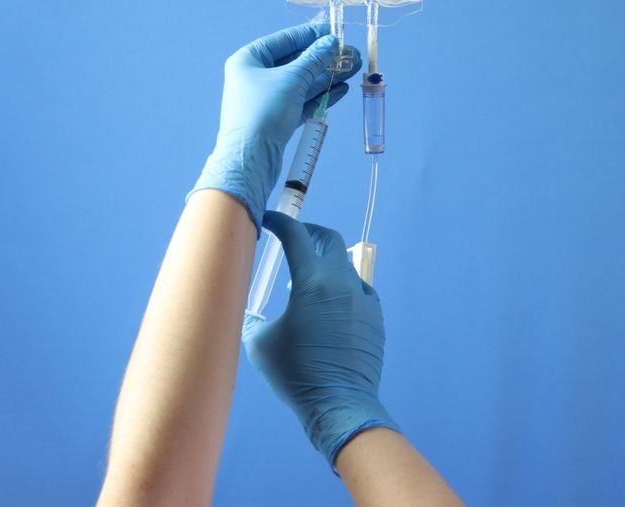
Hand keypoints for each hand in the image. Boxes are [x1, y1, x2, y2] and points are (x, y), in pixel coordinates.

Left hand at [191, 24, 359, 233]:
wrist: (251, 158)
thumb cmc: (263, 111)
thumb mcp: (292, 79)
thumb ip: (314, 59)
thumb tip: (332, 43)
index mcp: (249, 60)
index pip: (284, 40)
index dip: (311, 35)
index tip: (334, 32)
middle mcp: (255, 77)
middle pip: (295, 62)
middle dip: (323, 58)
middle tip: (350, 54)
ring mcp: (266, 99)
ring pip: (301, 83)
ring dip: (326, 76)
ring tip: (352, 69)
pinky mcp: (277, 118)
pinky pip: (301, 101)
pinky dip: (320, 95)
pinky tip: (340, 89)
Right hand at [242, 211, 398, 469]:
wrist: (340, 404)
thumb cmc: (295, 374)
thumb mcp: (260, 344)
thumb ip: (253, 318)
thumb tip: (248, 310)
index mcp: (312, 282)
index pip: (296, 236)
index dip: (280, 222)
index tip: (270, 221)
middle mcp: (341, 282)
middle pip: (329, 239)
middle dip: (310, 233)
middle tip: (295, 239)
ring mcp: (363, 298)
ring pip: (345, 265)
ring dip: (326, 263)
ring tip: (308, 281)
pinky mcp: (375, 316)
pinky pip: (359, 289)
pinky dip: (343, 287)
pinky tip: (331, 305)